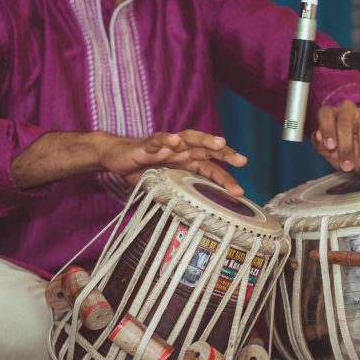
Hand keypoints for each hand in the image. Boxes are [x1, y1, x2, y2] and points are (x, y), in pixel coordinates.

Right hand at [98, 130, 246, 194]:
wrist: (117, 157)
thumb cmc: (143, 170)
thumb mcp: (166, 186)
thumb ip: (180, 195)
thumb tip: (196, 220)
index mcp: (187, 162)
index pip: (211, 168)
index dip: (225, 178)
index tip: (240, 192)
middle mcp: (181, 151)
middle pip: (207, 149)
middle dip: (225, 153)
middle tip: (242, 160)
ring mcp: (166, 146)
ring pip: (189, 138)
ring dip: (205, 139)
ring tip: (219, 142)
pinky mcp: (147, 145)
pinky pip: (158, 140)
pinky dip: (166, 139)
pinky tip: (175, 140)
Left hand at [311, 100, 359, 171]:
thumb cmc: (351, 155)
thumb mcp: (334, 156)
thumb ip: (322, 146)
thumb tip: (317, 136)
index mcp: (334, 117)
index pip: (326, 114)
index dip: (327, 129)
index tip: (330, 146)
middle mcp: (350, 111)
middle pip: (345, 120)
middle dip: (346, 145)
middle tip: (348, 165)